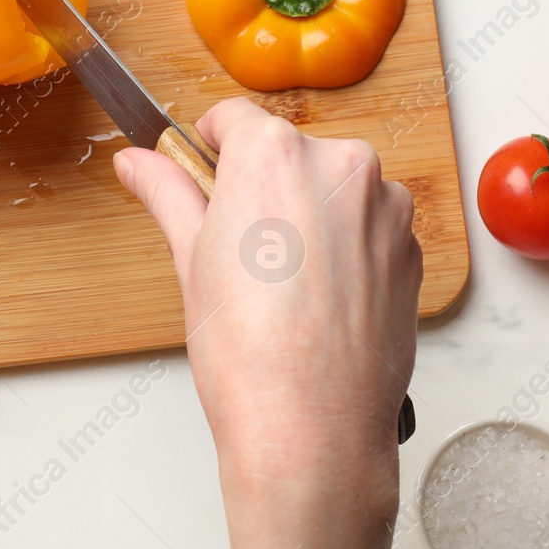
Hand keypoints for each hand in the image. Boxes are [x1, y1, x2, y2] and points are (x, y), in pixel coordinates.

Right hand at [114, 98, 421, 548]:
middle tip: (234, 251)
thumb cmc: (248, 352)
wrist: (313, 429)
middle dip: (261, 189)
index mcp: (274, 152)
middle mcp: (340, 164)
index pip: (232, 118)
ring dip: (307, 217)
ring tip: (279, 286)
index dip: (207, 149)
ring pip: (331, 190)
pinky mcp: (411, 249)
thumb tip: (138, 162)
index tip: (199, 179)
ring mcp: (385, 207)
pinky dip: (345, 250)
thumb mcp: (189, 259)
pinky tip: (318, 301)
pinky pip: (367, 228)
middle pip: (287, 153)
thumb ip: (168, 193)